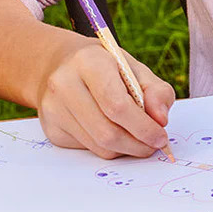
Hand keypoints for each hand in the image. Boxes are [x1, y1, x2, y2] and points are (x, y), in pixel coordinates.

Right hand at [36, 35, 175, 159]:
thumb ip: (156, 91)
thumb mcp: (135, 68)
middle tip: (155, 145)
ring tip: (141, 142)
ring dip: (125, 149)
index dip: (143, 127)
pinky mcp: (51, 129)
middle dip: (137, 144)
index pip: (117, 104)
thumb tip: (161, 120)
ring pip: (98, 145)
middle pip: (107, 131)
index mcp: (88, 62)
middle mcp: (64, 85)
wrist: (62, 65)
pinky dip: (109, 148)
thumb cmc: (106, 67)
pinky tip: (117, 134)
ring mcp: (54, 109)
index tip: (161, 136)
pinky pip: (87, 149)